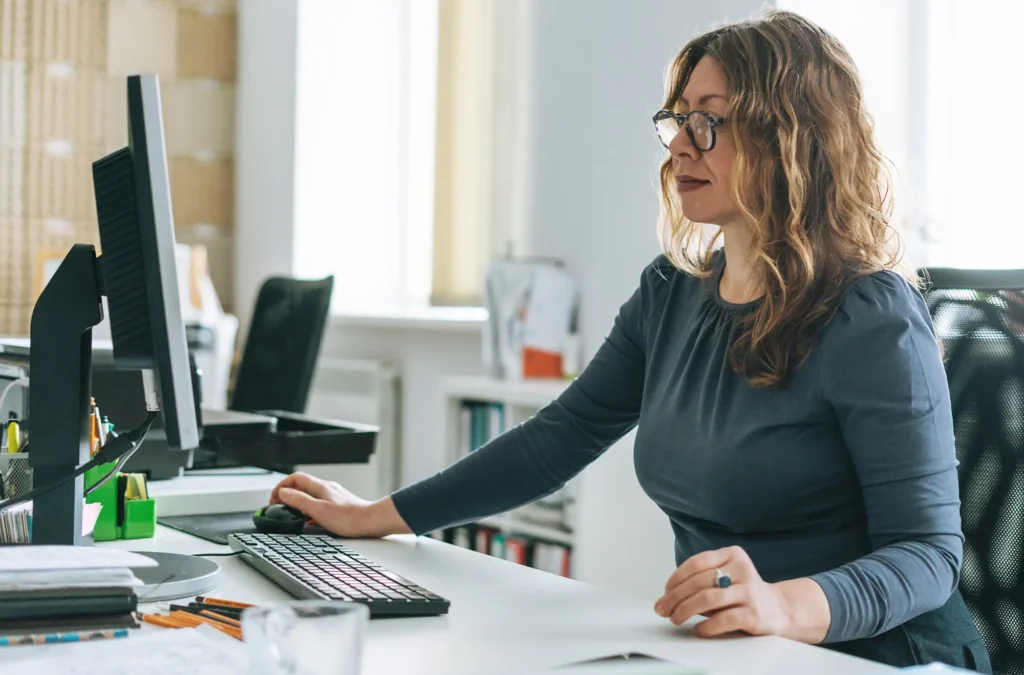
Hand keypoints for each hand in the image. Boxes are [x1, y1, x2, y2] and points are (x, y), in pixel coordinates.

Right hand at [269, 472, 411, 537]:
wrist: (371, 521)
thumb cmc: (348, 517)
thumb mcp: (318, 510)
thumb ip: (299, 500)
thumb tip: (283, 493)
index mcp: (320, 486)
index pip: (295, 478)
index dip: (282, 486)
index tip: (274, 498)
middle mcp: (327, 489)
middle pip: (302, 486)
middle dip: (288, 494)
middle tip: (279, 506)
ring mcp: (333, 497)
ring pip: (310, 496)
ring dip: (298, 503)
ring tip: (291, 514)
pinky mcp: (338, 506)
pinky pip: (318, 505)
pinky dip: (309, 511)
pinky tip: (309, 521)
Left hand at [654, 546, 829, 642]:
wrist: (779, 609)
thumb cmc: (742, 593)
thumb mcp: (725, 576)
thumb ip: (701, 580)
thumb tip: (668, 597)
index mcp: (732, 554)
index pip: (697, 562)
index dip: (677, 578)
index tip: (665, 591)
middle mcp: (742, 569)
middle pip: (700, 581)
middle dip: (676, 596)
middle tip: (663, 608)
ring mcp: (749, 591)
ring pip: (708, 598)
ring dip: (686, 610)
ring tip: (676, 618)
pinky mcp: (754, 614)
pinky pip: (723, 619)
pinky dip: (706, 626)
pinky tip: (698, 629)